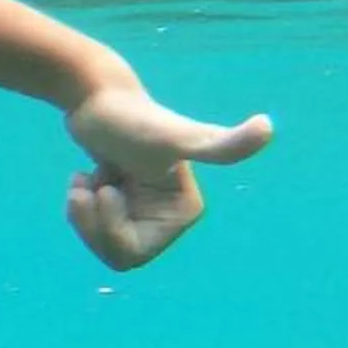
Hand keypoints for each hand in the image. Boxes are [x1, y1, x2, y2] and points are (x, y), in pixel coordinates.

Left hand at [62, 85, 273, 270]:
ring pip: (103, 240)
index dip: (109, 228)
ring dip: (83, 213)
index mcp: (186, 209)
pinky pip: (96, 224)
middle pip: (116, 251)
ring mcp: (144, 204)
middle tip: (87, 187)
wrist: (91, 95)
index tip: (105, 190)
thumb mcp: (173, 138)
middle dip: (92, 223)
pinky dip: (80, 204)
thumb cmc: (130, 117)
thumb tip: (267, 128)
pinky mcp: (122, 194)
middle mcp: (170, 210)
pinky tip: (82, 177)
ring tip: (83, 181)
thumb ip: (219, 144)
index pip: (134, 252)